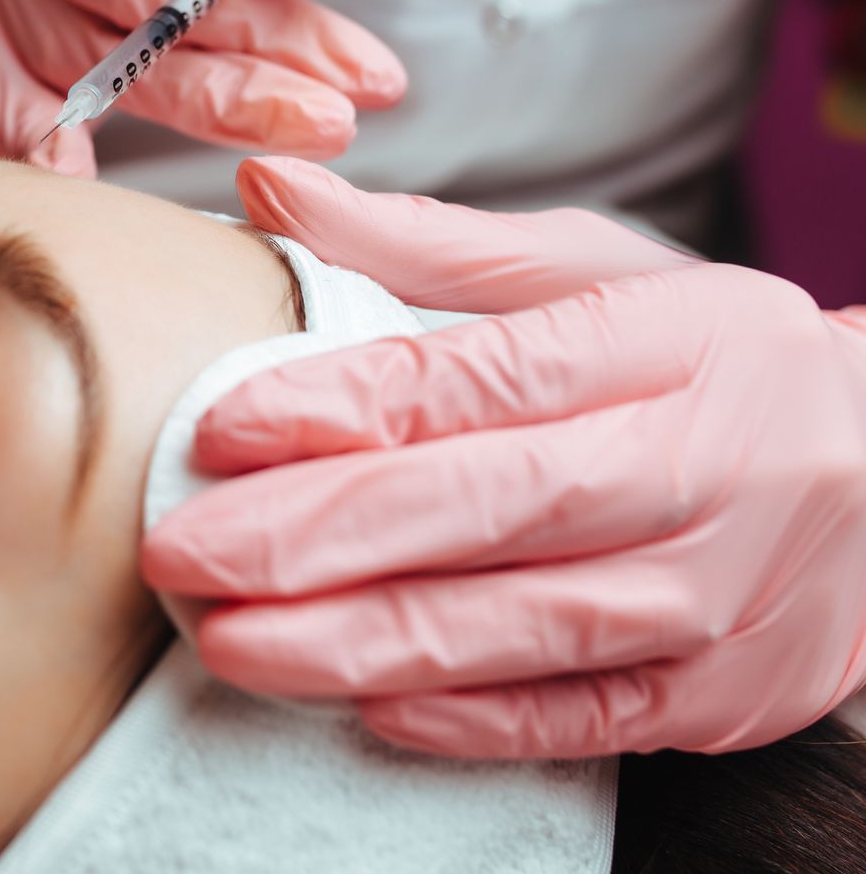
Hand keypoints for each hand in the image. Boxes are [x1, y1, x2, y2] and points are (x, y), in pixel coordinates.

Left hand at [141, 157, 865, 756]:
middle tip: (180, 552)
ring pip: (522, 625)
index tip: (220, 427)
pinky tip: (366, 705)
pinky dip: (474, 717)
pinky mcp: (722, 693)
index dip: (344, 405)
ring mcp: (719, 596)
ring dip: (364, 640)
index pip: (483, 379)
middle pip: (487, 505)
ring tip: (231, 641)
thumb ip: (426, 241)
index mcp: (665, 345)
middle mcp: (698, 470)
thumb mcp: (596, 271)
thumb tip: (273, 186)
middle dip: (318, 535)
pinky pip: (584, 715)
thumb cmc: (712, 361)